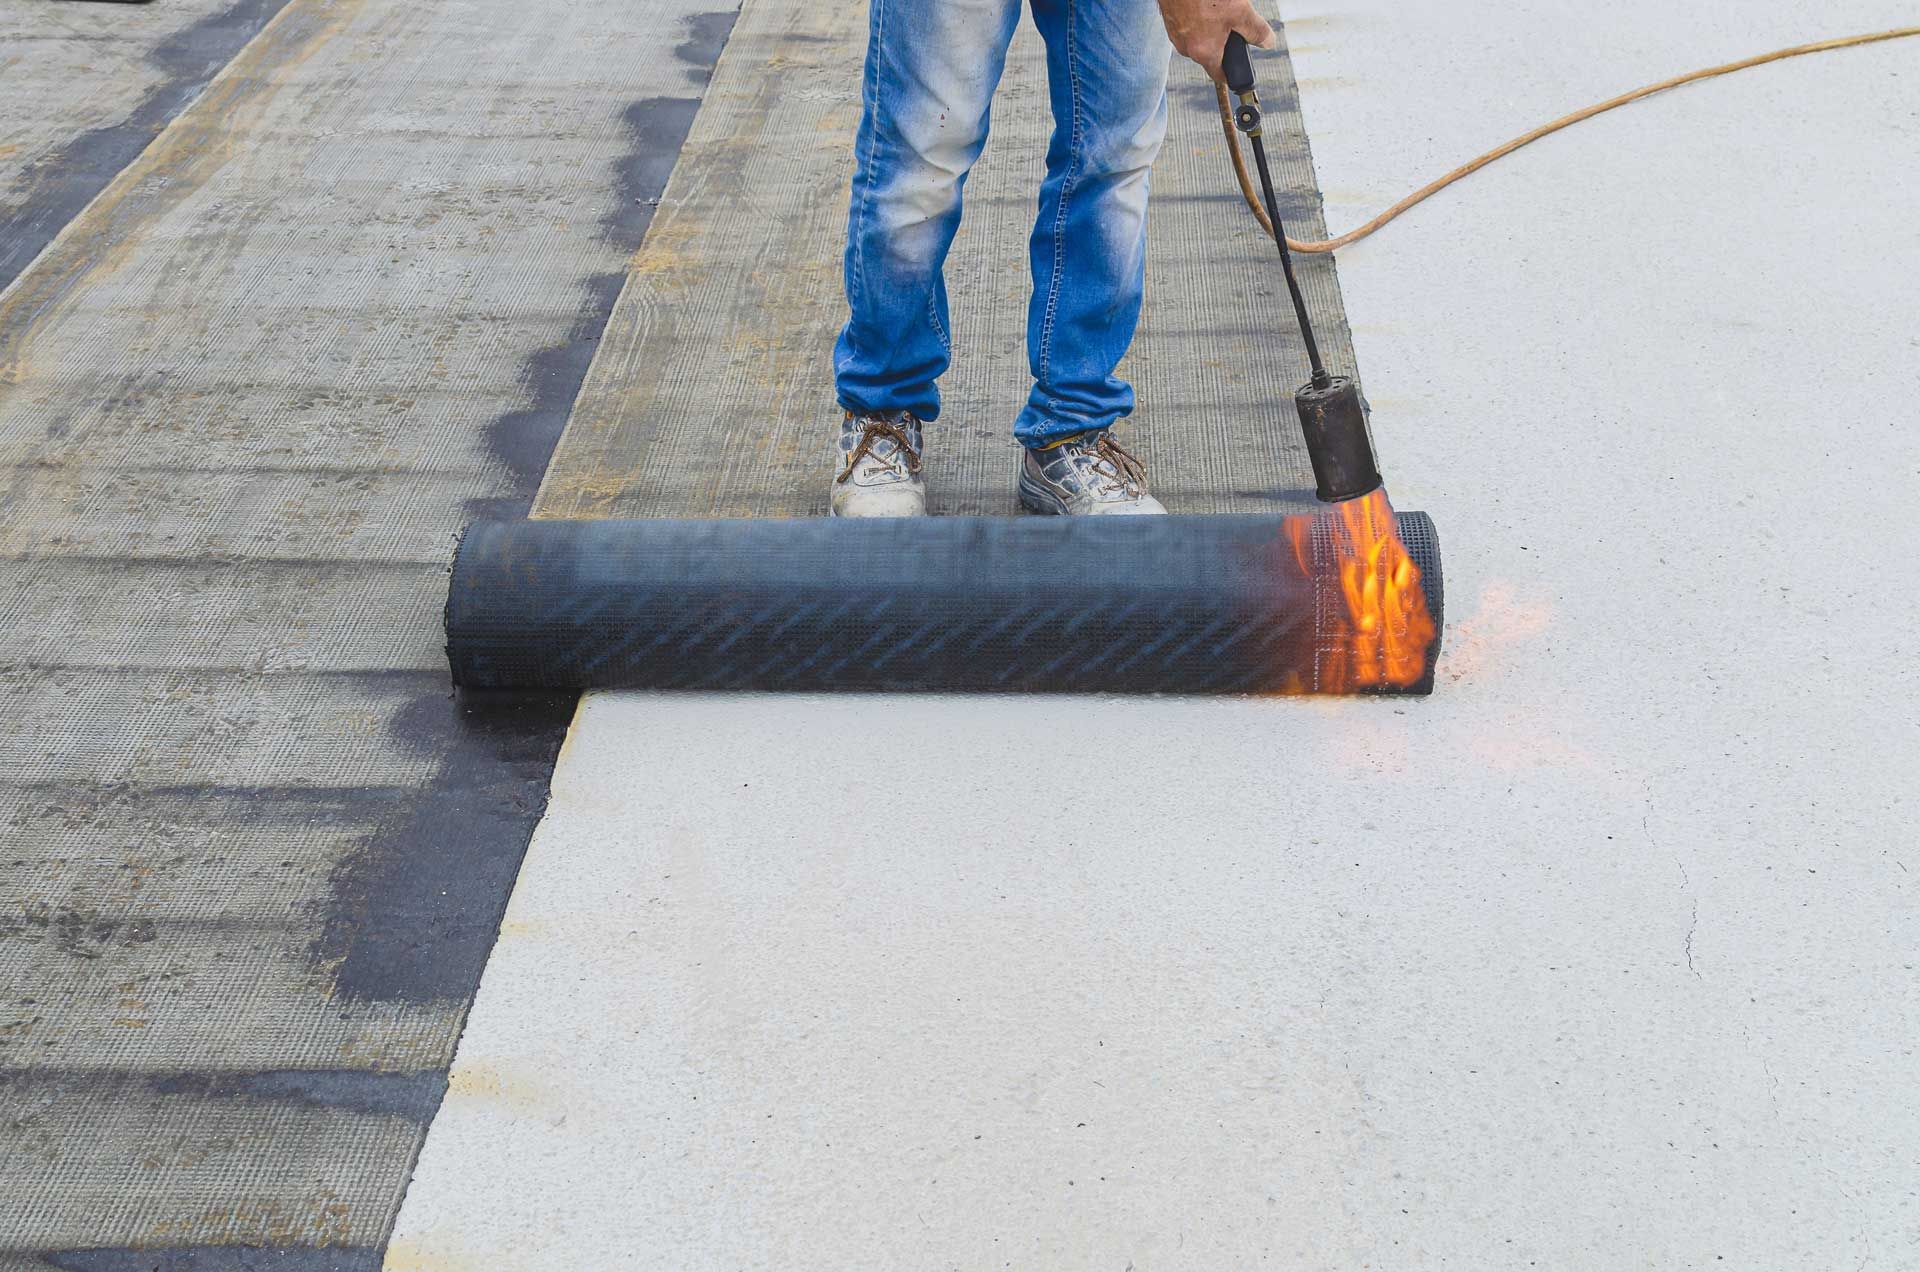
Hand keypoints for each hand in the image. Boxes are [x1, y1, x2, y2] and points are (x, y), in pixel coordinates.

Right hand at [1156, 0, 1276, 80]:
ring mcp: (1175, 34)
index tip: (1239, 71)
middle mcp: (1186, 48)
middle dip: (1223, 41)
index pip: (1219, 75)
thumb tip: (1268, 42)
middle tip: (1233, 21)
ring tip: (1217, 7)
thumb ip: (1256, 30)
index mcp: (1204, 52)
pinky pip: (1188, 25)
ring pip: (1198, 37)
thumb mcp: (1240, 12)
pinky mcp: (1170, 20)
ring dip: (1209, 27)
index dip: (1232, 74)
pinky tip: (1204, 3)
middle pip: (1210, 53)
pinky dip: (1197, 18)